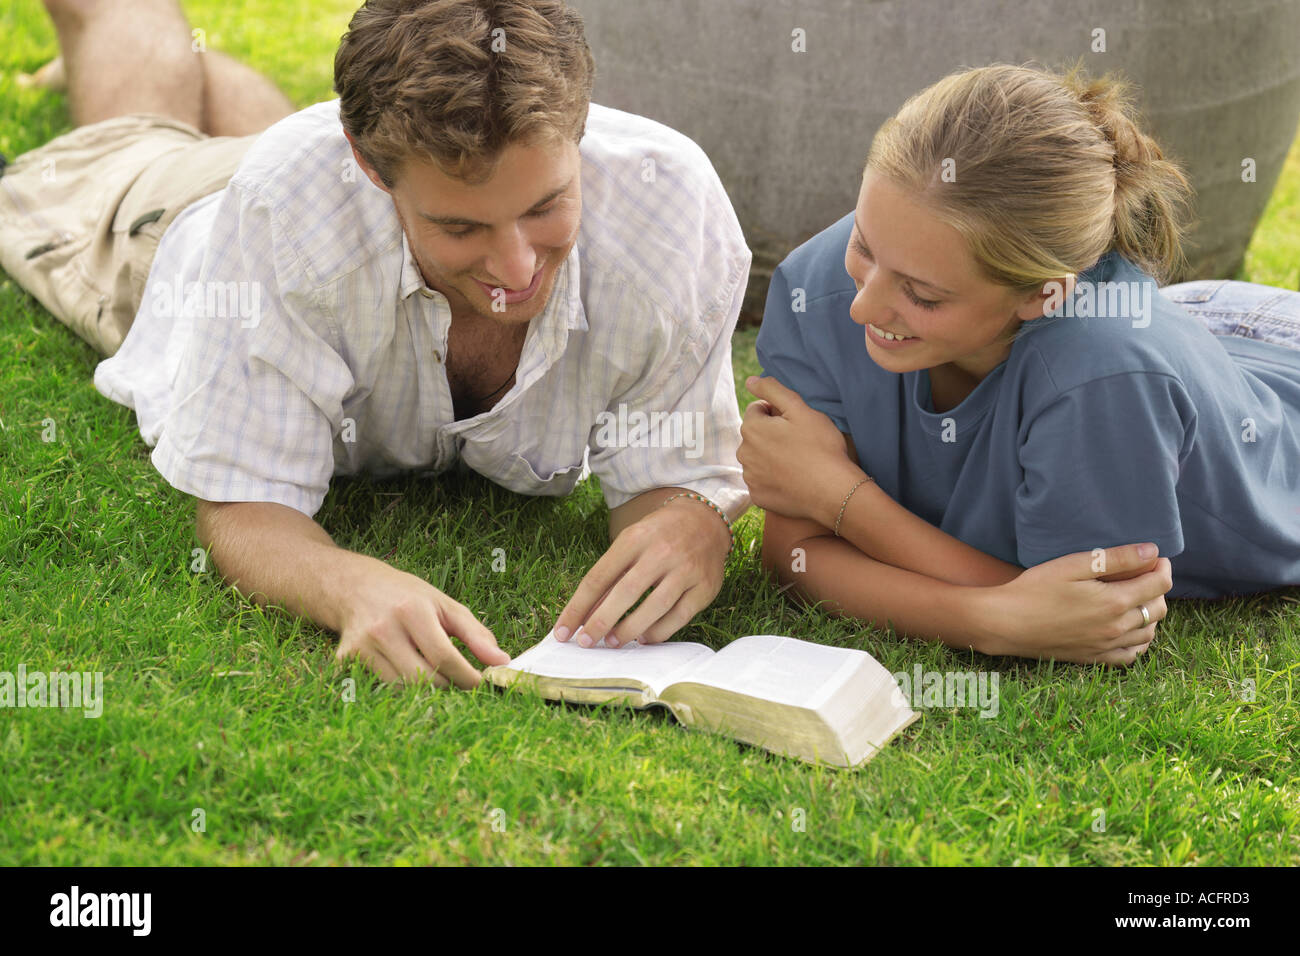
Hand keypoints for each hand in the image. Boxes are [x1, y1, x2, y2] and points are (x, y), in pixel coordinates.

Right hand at [335, 553, 509, 685]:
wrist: (355, 587)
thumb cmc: (407, 596)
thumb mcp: (445, 605)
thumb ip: (476, 634)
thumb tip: (502, 661)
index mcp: (412, 611)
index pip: (444, 657)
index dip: (467, 677)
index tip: (481, 684)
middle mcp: (384, 628)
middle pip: (424, 679)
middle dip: (447, 686)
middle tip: (457, 679)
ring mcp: (361, 646)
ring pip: (403, 688)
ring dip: (424, 688)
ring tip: (430, 669)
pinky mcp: (346, 660)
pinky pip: (381, 686)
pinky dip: (399, 685)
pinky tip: (402, 666)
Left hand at [553, 496, 729, 647]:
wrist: (705, 519)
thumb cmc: (658, 537)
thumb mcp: (630, 544)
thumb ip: (610, 576)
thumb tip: (585, 617)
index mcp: (634, 538)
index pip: (599, 577)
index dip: (577, 607)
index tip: (563, 631)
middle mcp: (661, 552)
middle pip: (626, 592)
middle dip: (601, 621)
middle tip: (586, 642)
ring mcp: (686, 569)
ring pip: (654, 607)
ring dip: (629, 630)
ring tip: (613, 642)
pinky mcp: (705, 587)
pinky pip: (679, 617)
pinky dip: (658, 632)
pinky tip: (643, 638)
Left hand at [739, 375, 860, 521]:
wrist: (834, 491)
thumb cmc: (821, 447)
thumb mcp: (800, 409)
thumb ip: (773, 390)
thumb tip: (750, 381)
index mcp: (751, 428)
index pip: (757, 411)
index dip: (778, 414)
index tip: (797, 425)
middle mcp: (744, 453)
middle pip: (756, 435)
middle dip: (772, 435)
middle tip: (799, 443)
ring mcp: (750, 477)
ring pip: (758, 459)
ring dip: (771, 457)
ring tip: (798, 462)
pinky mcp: (758, 497)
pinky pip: (762, 482)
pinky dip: (773, 479)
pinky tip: (793, 479)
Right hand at [980, 543, 1172, 664]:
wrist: (1006, 623)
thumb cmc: (1035, 589)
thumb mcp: (1072, 565)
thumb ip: (1115, 559)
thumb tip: (1152, 552)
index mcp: (1114, 602)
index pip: (1159, 584)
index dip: (1162, 567)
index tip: (1155, 557)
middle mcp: (1117, 627)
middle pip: (1159, 608)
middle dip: (1158, 588)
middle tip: (1143, 574)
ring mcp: (1106, 646)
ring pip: (1149, 632)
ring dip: (1151, 614)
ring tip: (1135, 598)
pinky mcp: (1094, 658)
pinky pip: (1132, 654)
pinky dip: (1139, 641)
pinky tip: (1128, 628)